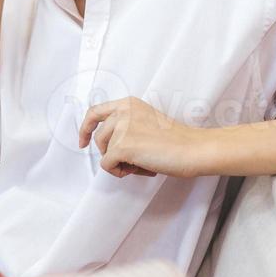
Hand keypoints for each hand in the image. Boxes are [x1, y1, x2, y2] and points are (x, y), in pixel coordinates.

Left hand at [78, 97, 213, 178]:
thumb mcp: (146, 122)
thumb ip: (126, 125)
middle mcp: (122, 111)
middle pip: (99, 139)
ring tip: (144, 161)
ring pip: (105, 153)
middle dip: (111, 153)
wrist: (192, 149)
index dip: (85, 129)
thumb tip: (107, 145)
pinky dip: (121, 172)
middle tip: (135, 159)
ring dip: (121, 163)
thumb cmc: (176, 140)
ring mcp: (121, 127)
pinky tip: (142, 168)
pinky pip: (108, 166)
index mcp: (128, 103)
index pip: (95, 112)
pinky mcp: (122, 146)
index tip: (83, 142)